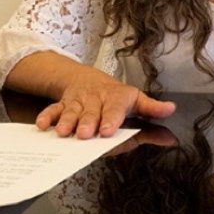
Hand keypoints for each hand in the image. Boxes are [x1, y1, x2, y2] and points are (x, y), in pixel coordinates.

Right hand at [35, 66, 174, 138]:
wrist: (88, 79)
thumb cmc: (115, 95)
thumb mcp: (135, 99)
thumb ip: (151, 108)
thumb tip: (171, 109)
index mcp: (115, 98)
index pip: (114, 109)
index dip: (111, 119)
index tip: (107, 131)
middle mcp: (95, 99)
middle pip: (91, 112)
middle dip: (87, 123)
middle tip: (85, 134)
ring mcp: (78, 102)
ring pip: (71, 111)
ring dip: (67, 121)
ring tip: (63, 132)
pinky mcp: (63, 105)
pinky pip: (53, 109)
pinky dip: (47, 116)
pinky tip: (43, 125)